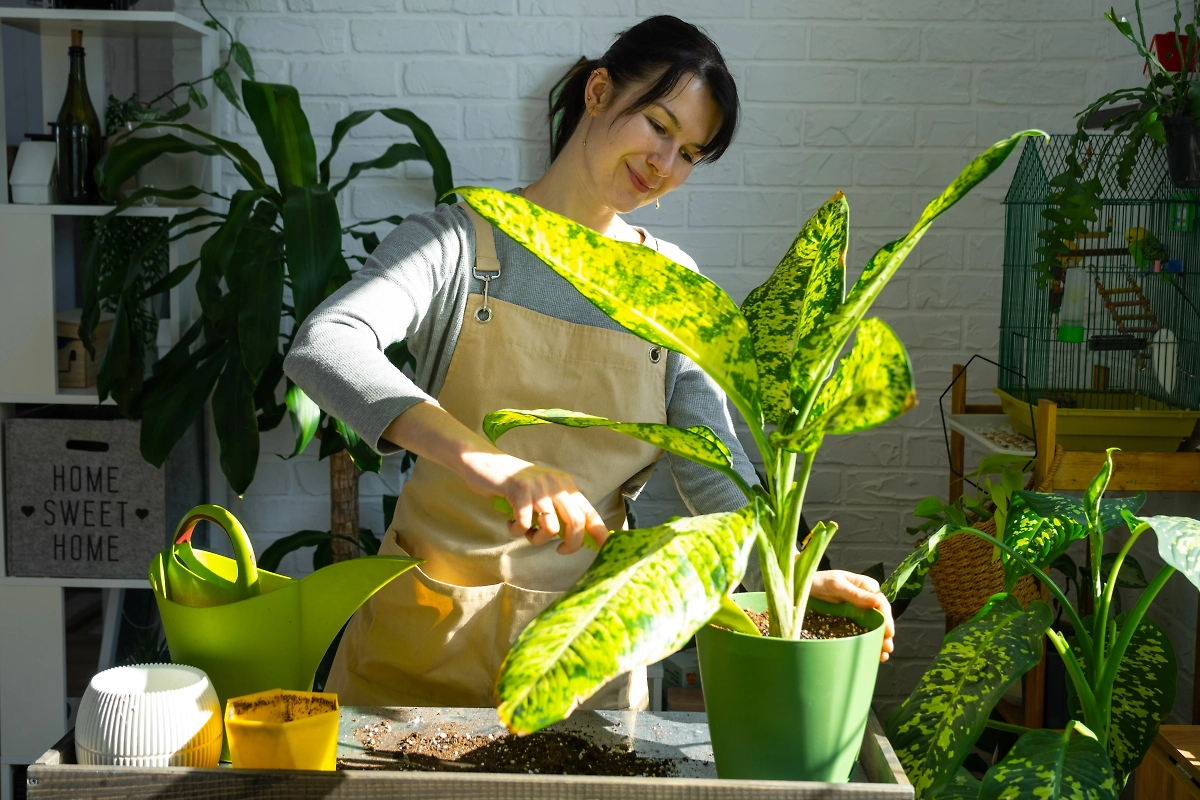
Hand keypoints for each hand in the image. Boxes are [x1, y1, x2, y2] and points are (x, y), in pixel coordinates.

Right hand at [462, 451, 608, 553]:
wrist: (485, 462)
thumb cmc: (514, 485)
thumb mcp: (542, 492)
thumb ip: (557, 510)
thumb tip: (574, 538)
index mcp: (565, 485)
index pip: (589, 511)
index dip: (600, 532)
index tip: (604, 548)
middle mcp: (556, 484)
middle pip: (576, 522)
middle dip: (572, 544)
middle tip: (560, 550)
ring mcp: (538, 487)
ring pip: (550, 529)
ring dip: (537, 539)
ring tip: (526, 531)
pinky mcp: (519, 491)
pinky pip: (524, 525)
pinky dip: (516, 531)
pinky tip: (510, 523)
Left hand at [810, 570, 894, 662]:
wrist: (801, 585)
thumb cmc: (818, 581)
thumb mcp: (836, 585)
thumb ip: (855, 594)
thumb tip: (878, 602)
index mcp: (865, 586)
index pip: (881, 603)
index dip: (886, 619)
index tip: (888, 632)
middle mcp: (865, 598)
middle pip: (880, 617)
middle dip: (885, 633)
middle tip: (887, 648)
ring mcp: (858, 610)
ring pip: (873, 626)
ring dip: (878, 640)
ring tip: (882, 655)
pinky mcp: (849, 619)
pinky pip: (861, 630)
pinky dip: (867, 640)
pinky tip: (872, 652)